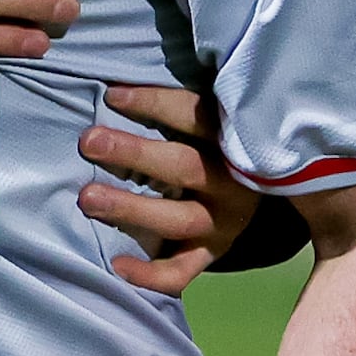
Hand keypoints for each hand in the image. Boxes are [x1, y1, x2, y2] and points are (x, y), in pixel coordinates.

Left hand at [80, 86, 258, 294]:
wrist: (267, 188)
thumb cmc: (217, 141)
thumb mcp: (214, 117)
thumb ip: (183, 105)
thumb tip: (120, 82)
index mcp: (235, 139)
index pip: (195, 116)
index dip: (154, 104)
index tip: (112, 96)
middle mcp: (234, 183)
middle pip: (185, 167)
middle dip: (134, 153)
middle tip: (89, 141)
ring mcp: (224, 223)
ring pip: (180, 219)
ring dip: (132, 208)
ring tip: (88, 198)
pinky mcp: (213, 253)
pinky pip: (183, 271)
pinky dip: (150, 273)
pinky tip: (115, 264)